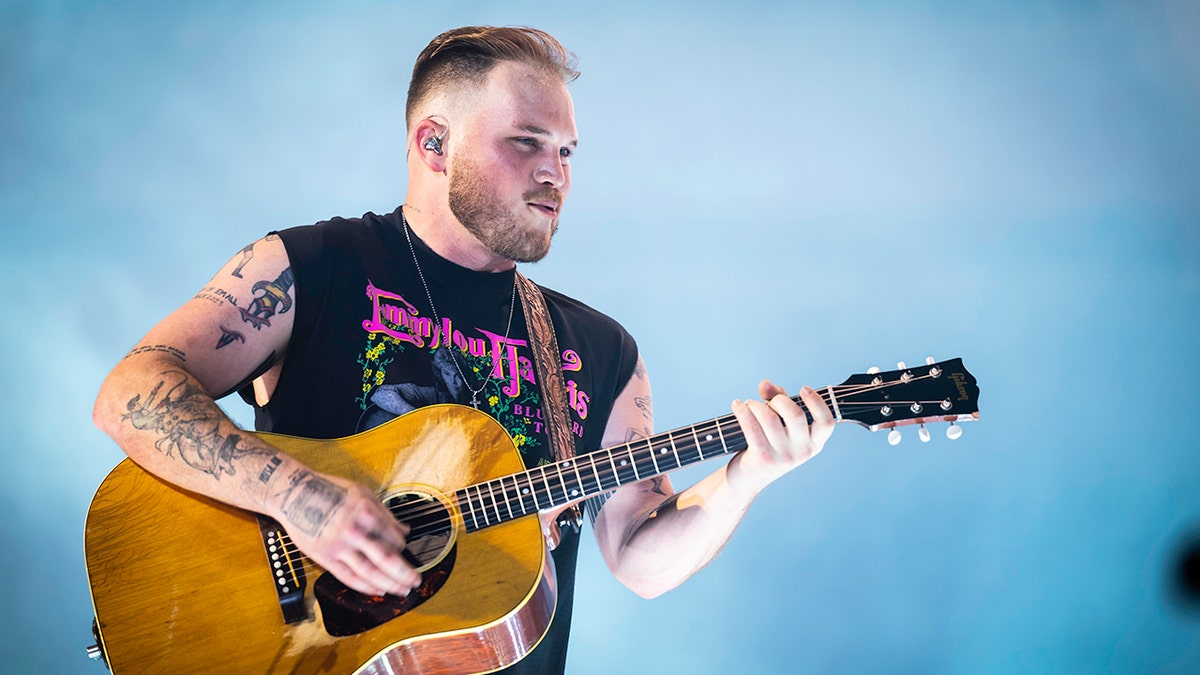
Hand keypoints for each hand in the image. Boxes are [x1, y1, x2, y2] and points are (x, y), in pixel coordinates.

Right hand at [271, 470, 420, 596]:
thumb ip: (385, 513)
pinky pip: (348, 577)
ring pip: (369, 572)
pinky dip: (365, 586)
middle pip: (386, 558)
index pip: (394, 537)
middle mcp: (355, 531)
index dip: (403, 546)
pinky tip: (378, 590)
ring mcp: (339, 546)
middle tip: (417, 580)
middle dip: (405, 573)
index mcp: (367, 512)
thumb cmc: (329, 489)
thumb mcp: (362, 493)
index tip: (405, 549)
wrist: (294, 494)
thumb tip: (405, 530)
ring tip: (402, 590)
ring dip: (389, 584)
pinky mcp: (325, 557)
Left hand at [728, 380, 834, 493]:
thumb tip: (765, 384)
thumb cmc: (766, 445)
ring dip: (756, 405)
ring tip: (748, 404)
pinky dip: (742, 411)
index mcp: (814, 443)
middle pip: (795, 414)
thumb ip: (776, 399)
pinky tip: (737, 405)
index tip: (803, 388)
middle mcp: (803, 452)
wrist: (747, 480)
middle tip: (766, 402)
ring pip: (770, 418)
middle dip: (778, 400)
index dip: (817, 402)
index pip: (826, 423)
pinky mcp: (763, 459)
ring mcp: (784, 458)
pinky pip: (752, 427)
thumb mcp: (779, 424)